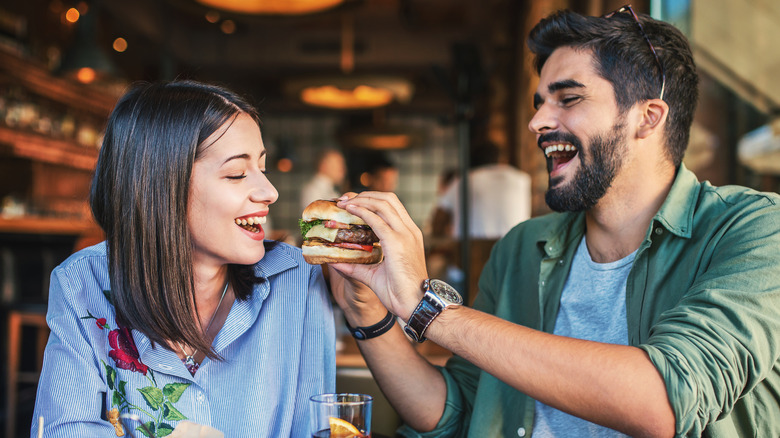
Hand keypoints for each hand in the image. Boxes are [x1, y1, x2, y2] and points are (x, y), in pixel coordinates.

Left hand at [330, 191, 427, 319]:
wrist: (415, 304)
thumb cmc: (399, 293)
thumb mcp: (374, 275)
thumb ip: (357, 266)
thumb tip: (335, 262)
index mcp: (409, 234)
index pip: (391, 206)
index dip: (371, 200)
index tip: (352, 203)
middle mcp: (409, 230)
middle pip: (388, 198)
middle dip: (364, 195)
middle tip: (345, 199)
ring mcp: (405, 234)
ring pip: (383, 203)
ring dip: (361, 199)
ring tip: (344, 203)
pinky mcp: (396, 242)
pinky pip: (376, 219)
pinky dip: (361, 211)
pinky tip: (349, 210)